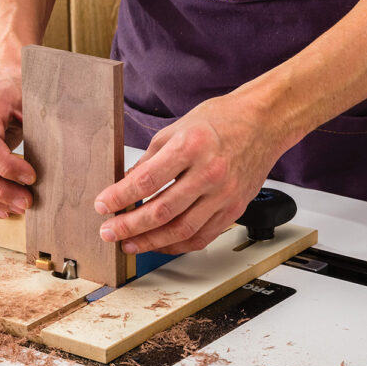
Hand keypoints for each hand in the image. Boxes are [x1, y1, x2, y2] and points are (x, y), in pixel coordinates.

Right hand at [0, 76, 35, 217]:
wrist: (5, 84)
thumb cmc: (21, 92)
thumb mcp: (36, 101)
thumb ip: (45, 124)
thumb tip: (68, 149)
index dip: (6, 166)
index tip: (31, 177)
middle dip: (0, 190)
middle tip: (26, 201)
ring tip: (17, 208)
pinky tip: (1, 209)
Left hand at [94, 95, 282, 253]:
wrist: (263, 123)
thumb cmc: (221, 121)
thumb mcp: (176, 129)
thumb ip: (150, 160)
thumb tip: (126, 185)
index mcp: (191, 147)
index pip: (146, 180)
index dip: (120, 197)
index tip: (103, 205)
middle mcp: (209, 173)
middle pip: (161, 211)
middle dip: (129, 226)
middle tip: (109, 232)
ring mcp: (224, 195)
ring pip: (181, 230)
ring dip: (150, 242)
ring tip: (129, 244)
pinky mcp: (234, 209)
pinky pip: (202, 236)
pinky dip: (178, 245)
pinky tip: (160, 244)